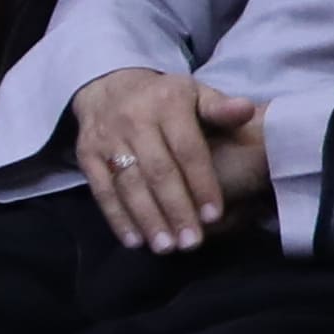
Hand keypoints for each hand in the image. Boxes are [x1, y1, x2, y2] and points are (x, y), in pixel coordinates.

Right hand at [70, 71, 276, 252]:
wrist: (107, 86)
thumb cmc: (164, 99)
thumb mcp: (195, 94)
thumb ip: (220, 108)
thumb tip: (247, 111)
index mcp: (168, 103)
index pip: (187, 149)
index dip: (201, 183)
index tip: (214, 216)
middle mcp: (135, 119)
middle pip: (158, 171)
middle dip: (175, 209)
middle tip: (191, 243)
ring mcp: (107, 138)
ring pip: (129, 184)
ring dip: (147, 218)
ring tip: (166, 247)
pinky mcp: (87, 155)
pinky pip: (102, 190)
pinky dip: (116, 217)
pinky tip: (134, 241)